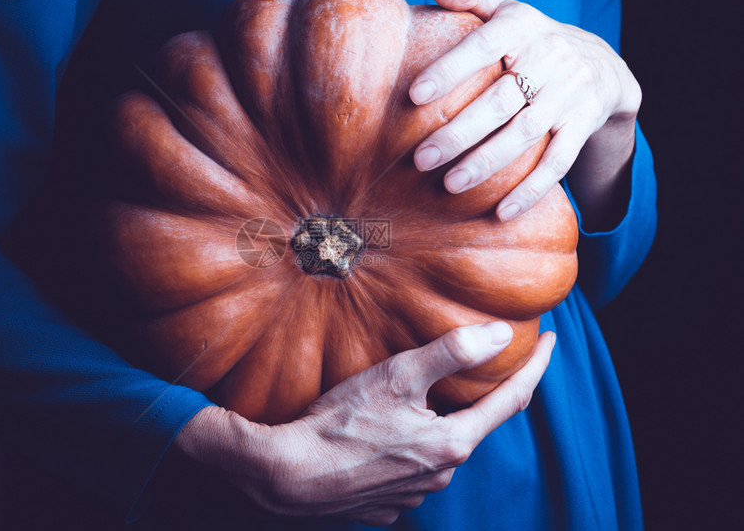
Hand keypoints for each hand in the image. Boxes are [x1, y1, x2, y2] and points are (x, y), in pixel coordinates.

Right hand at [174, 322, 555, 525]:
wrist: (288, 475)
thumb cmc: (340, 422)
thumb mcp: (397, 376)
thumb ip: (451, 352)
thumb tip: (500, 334)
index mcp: (452, 441)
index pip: (512, 399)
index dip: (535, 366)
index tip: (551, 342)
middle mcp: (442, 473)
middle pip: (470, 424)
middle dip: (471, 395)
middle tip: (461, 366)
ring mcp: (415, 493)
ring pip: (437, 447)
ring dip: (432, 422)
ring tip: (405, 400)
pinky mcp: (388, 503)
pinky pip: (408, 468)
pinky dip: (404, 447)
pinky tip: (380, 433)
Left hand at [411, 0, 639, 227]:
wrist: (600, 65)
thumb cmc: (530, 41)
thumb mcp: (506, 13)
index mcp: (524, 27)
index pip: (484, 45)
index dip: (450, 69)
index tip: (414, 95)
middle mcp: (550, 60)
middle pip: (501, 100)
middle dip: (459, 132)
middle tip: (419, 159)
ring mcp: (569, 95)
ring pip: (526, 135)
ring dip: (488, 163)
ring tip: (449, 186)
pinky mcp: (582, 126)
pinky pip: (558, 162)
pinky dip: (531, 190)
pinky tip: (500, 213)